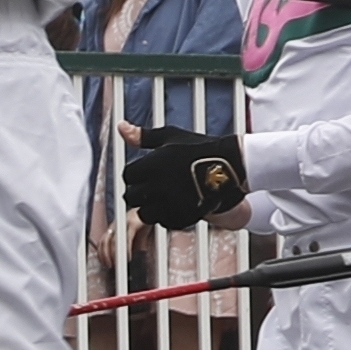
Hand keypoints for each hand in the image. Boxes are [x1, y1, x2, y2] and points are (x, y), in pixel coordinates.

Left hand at [122, 126, 248, 230]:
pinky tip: (176, 205)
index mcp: (150, 165)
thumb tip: (121, 127)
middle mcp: (156, 187)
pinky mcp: (181, 217)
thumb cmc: (199, 148)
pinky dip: (167, 216)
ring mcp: (169, 204)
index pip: (127, 176)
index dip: (135, 174)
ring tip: (164, 197)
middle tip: (153, 187)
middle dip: (139, 192)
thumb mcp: (170, 136)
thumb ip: (143, 136)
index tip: (145, 173)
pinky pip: (163, 222)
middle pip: (131, 197)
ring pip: (144, 214)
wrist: (230, 166)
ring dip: (150, 207)